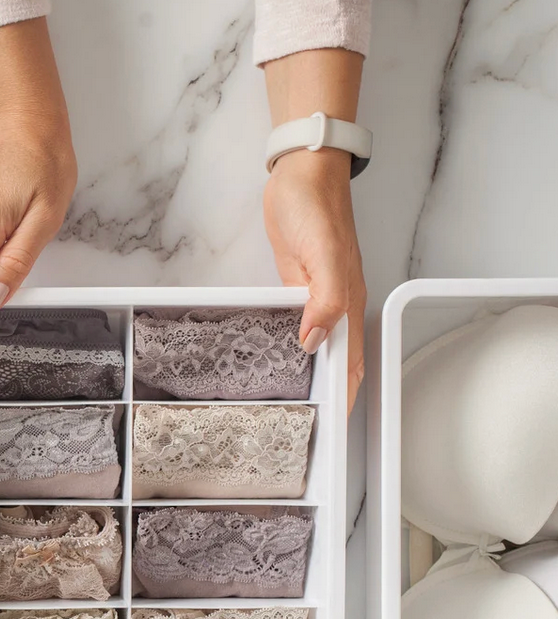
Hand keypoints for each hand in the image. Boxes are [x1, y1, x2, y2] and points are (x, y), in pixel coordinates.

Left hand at [263, 148, 365, 411]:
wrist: (301, 174)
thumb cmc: (316, 209)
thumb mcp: (325, 256)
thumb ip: (325, 300)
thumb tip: (314, 342)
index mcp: (349, 302)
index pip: (352, 362)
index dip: (346, 396)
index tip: (334, 429)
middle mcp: (337, 304)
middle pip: (338, 361)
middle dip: (330, 396)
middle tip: (309, 429)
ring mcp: (317, 295)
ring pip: (318, 345)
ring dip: (311, 374)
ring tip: (296, 406)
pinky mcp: (297, 285)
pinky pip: (298, 324)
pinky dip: (293, 345)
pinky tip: (279, 358)